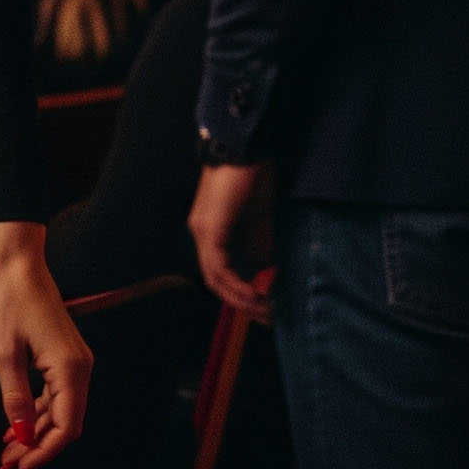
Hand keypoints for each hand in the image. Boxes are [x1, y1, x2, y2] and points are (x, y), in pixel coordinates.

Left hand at [0, 222, 92, 468]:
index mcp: (70, 370)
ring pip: (60, 410)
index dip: (43, 452)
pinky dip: (37, 411)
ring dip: (36, 431)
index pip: (64, 428)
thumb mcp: (3, 353)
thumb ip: (15, 398)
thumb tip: (22, 437)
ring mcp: (74, 361)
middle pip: (64, 423)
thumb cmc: (8, 300)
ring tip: (8, 448)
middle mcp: (80, 368)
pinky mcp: (64, 354)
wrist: (16, 262)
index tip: (19, 467)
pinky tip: (17, 422)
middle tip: (9, 463)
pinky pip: (55, 393)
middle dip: (38, 446)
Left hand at [188, 163, 273, 320]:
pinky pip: (219, 267)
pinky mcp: (210, 228)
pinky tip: (255, 295)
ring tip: (264, 310)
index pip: (220, 274)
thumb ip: (259, 246)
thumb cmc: (253, 180)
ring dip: (240, 299)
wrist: (244, 150)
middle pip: (216, 281)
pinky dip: (236, 285)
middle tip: (267, 317)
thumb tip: (265, 274)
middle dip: (242, 303)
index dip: (241, 295)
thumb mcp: (260, 221)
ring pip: (215, 278)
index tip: (266, 309)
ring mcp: (203, 231)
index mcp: (211, 232)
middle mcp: (201, 234)